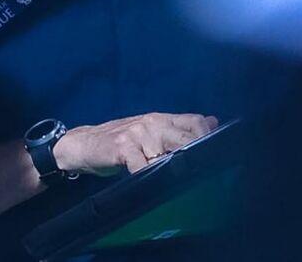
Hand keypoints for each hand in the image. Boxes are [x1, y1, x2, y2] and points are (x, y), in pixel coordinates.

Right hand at [53, 113, 217, 176]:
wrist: (84, 144)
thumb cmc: (121, 142)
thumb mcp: (150, 132)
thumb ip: (178, 129)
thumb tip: (213, 122)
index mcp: (161, 119)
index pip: (194, 121)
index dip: (209, 137)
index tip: (217, 155)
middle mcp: (151, 123)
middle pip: (186, 137)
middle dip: (197, 155)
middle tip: (204, 173)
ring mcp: (137, 134)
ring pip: (166, 154)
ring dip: (173, 169)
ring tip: (176, 181)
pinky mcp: (122, 147)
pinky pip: (142, 166)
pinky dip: (147, 176)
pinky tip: (148, 181)